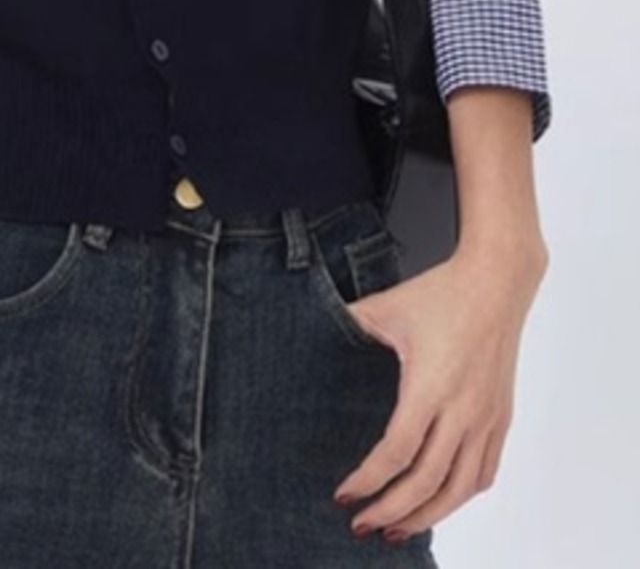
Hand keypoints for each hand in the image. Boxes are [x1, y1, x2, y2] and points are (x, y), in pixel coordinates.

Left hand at [332, 241, 547, 542]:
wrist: (496, 281)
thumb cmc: (440, 293)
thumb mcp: (386, 306)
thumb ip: (350, 326)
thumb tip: (309, 333)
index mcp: (430, 387)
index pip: (396, 452)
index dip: (368, 480)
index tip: (344, 495)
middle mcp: (462, 411)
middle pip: (427, 483)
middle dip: (391, 511)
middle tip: (362, 526)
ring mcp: (486, 418)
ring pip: (460, 488)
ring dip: (428, 516)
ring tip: (398, 529)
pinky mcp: (501, 417)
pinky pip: (484, 472)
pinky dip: (459, 496)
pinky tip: (439, 501)